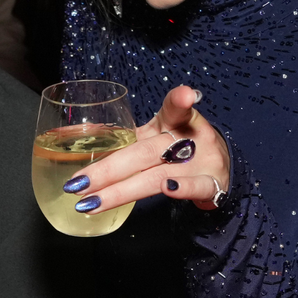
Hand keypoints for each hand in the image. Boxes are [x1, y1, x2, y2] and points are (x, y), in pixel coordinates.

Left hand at [66, 86, 230, 213]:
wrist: (221, 171)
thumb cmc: (180, 149)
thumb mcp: (158, 135)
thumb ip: (127, 135)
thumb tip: (80, 133)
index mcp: (173, 123)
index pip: (173, 109)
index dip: (178, 101)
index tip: (185, 95)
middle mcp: (187, 140)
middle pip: (144, 152)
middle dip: (107, 169)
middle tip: (76, 184)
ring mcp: (200, 163)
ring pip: (157, 174)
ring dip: (122, 190)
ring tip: (92, 202)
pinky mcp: (210, 185)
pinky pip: (194, 187)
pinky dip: (181, 189)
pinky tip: (167, 190)